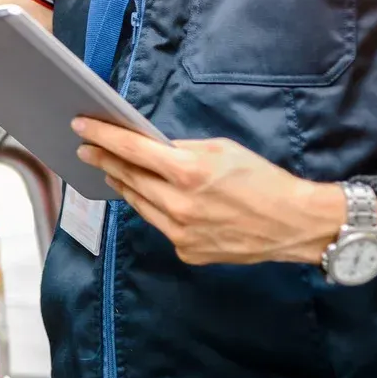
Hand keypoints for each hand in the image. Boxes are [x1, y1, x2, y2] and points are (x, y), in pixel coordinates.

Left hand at [72, 118, 345, 265]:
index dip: (102, 136)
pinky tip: (154, 198)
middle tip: (87, 148)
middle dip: (105, 160)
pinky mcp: (187, 251)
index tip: (80, 126)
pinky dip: (156, 209)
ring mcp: (180, 232)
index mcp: (188, 172)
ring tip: (112, 170)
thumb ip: (181, 150)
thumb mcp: (222, 150)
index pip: (131, 150)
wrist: (295, 224)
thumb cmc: (262, 180)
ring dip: (124, 185)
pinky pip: (160, 225)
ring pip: (138, 203)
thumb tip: (149, 148)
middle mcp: (179, 205)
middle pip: (128, 177)